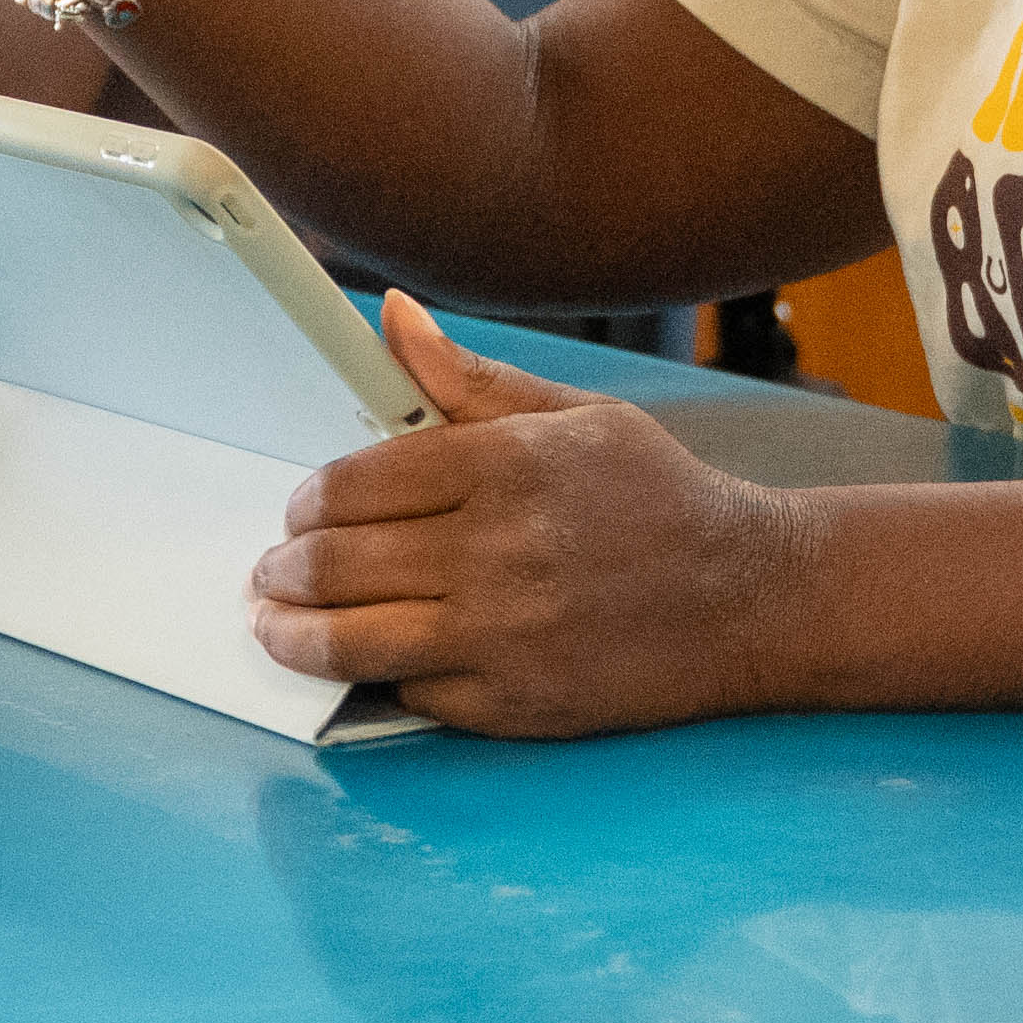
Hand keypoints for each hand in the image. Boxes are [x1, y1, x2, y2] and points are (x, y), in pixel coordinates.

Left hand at [247, 303, 826, 738]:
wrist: (751, 598)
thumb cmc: (660, 498)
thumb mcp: (575, 418)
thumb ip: (471, 380)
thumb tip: (393, 318)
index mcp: (507, 466)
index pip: (356, 483)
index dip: (308, 503)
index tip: (298, 514)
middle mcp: (499, 551)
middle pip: (339, 564)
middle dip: (284, 571)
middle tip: (271, 572)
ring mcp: (505, 635)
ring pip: (353, 642)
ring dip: (292, 635)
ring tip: (275, 626)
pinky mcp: (516, 703)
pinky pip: (411, 695)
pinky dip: (379, 679)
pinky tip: (365, 662)